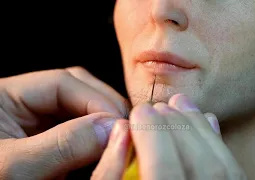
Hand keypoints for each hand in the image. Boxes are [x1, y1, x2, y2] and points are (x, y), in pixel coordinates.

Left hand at [0, 67, 129, 179]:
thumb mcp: (14, 168)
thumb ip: (63, 144)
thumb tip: (112, 128)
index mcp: (4, 96)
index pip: (62, 82)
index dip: (96, 100)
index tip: (120, 124)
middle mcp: (22, 105)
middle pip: (76, 91)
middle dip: (103, 109)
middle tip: (124, 131)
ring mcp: (36, 125)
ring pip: (80, 113)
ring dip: (101, 126)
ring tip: (116, 141)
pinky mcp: (46, 144)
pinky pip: (77, 134)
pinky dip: (94, 142)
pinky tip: (103, 151)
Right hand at [92, 94, 246, 179]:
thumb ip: (109, 174)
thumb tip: (121, 132)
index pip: (165, 174)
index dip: (152, 136)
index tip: (139, 112)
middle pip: (201, 168)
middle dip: (176, 128)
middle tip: (156, 107)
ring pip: (224, 170)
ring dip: (199, 129)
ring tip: (180, 105)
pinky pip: (235, 174)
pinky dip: (218, 144)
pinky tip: (205, 121)